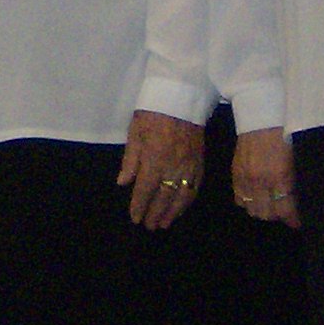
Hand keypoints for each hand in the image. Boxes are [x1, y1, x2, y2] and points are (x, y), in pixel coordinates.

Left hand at [119, 110, 205, 227]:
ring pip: (181, 196)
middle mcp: (173, 166)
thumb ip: (130, 160)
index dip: (139, 206)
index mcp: (154, 159)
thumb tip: (123, 183)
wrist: (181, 97)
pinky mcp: (200, 162)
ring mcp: (189, 165)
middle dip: (155, 213)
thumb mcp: (135, 133)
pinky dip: (188, 201)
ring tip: (164, 224)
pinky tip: (182, 208)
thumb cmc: (152, 113)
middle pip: (164, 197)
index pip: (145, 190)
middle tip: (150, 227)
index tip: (135, 218)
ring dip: (172, 212)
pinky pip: (195, 187)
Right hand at [231, 128, 297, 225]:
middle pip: (267, 214)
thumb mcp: (293, 161)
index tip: (296, 223)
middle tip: (283, 212)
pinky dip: (247, 202)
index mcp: (279, 177)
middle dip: (277, 216)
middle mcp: (261, 182)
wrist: (261, 119)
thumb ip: (291, 182)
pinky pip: (239, 199)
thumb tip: (293, 199)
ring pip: (252, 209)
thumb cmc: (284, 136)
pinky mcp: (236, 174)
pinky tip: (254, 198)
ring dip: (262, 211)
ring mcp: (246, 179)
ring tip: (269, 206)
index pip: (285, 209)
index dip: (292, 219)